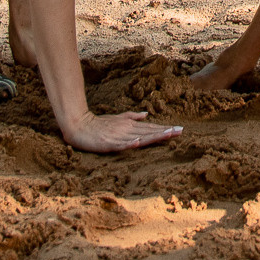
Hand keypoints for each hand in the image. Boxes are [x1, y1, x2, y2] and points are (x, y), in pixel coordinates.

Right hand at [61, 108, 181, 153]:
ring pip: (139, 136)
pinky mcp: (107, 143)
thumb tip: (147, 114)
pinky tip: (138, 143)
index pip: (150, 127)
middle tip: (181, 131)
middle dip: (165, 132)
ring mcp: (117, 136)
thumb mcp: (117, 118)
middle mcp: (126, 129)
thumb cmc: (98, 124)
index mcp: (129, 125)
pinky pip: (120, 145)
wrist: (78, 125)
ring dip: (154, 136)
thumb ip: (132, 116)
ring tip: (168, 135)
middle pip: (149, 131)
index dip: (164, 128)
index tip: (179, 129)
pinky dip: (129, 143)